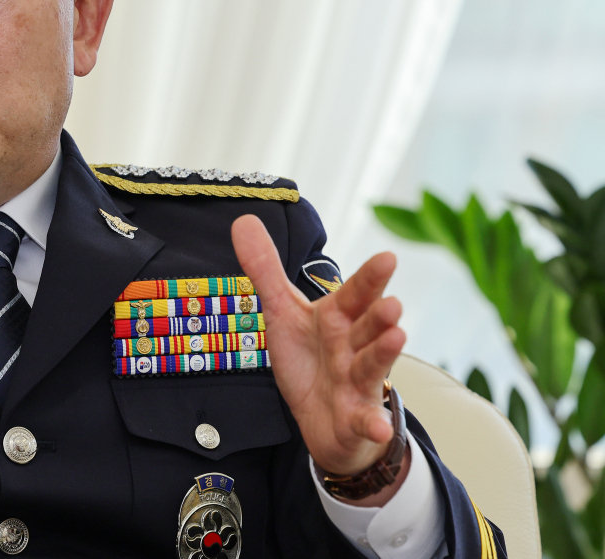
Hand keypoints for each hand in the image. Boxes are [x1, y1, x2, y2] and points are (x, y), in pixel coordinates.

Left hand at [231, 215, 405, 482]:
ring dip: (384, 354)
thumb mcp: (283, 313)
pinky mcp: (356, 418)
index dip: (370, 278)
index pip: (354, 294)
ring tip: (398, 337)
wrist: (322, 419)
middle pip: (369, 327)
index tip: (388, 257)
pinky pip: (365, 421)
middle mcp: (354, 346)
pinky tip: (379, 426)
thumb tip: (244, 218)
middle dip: (381, 315)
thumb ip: (266, 269)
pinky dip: (373, 424)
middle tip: (393, 303)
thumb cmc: (310, 359)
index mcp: (338, 318)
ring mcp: (358, 383)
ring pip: (371, 366)